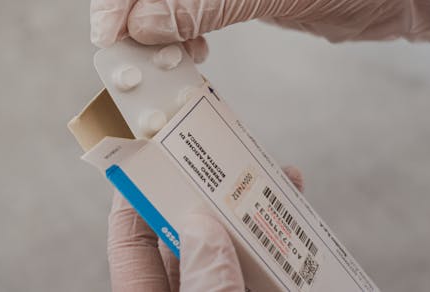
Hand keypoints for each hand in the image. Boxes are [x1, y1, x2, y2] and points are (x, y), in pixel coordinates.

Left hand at [107, 166, 303, 291]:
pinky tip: (299, 230)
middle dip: (210, 194)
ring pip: (230, 254)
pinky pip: (259, 276)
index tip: (151, 150)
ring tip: (279, 182)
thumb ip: (205, 282)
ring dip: (255, 218)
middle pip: (188, 237)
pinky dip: (280, 254)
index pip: (131, 238)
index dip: (137, 192)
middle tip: (228, 155)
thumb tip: (201, 224)